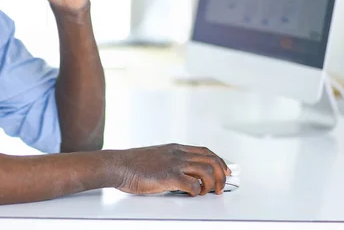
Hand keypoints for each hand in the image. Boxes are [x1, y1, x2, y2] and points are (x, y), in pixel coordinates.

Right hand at [115, 144, 231, 195]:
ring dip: (211, 183)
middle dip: (221, 174)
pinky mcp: (169, 176)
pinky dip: (197, 191)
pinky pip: (193, 184)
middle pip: (211, 159)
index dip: (219, 161)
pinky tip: (192, 194)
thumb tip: (182, 174)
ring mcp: (174, 163)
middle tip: (221, 186)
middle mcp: (178, 153)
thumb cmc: (132, 164)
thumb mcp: (156, 157)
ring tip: (207, 192)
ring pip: (207, 170)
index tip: (224, 170)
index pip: (205, 151)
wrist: (118, 165)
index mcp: (175, 148)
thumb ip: (170, 162)